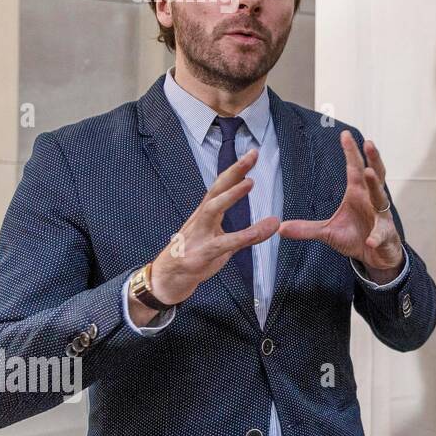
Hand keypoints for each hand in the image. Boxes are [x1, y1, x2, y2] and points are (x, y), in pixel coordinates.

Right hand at [149, 147, 280, 304]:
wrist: (164, 281)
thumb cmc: (192, 258)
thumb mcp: (222, 245)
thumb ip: (245, 235)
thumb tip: (271, 224)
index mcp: (205, 215)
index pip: (221, 187)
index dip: (236, 170)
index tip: (253, 153)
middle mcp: (200, 220)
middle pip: (216, 190)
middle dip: (233, 171)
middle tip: (251, 155)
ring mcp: (197, 237)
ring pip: (212, 210)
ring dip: (230, 195)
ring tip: (250, 182)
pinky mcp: (198, 256)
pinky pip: (222, 244)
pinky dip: (241, 237)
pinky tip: (258, 232)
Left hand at [278, 130, 403, 280]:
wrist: (376, 257)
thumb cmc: (357, 237)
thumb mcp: (328, 232)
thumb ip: (306, 228)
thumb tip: (280, 228)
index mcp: (358, 194)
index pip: (355, 168)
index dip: (351, 152)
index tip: (345, 134)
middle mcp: (372, 200)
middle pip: (375, 175)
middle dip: (373, 159)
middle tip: (368, 143)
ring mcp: (381, 217)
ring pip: (380, 197)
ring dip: (376, 185)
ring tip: (369, 173)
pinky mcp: (386, 235)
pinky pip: (381, 234)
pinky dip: (377, 236)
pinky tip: (371, 240)